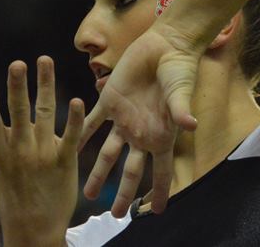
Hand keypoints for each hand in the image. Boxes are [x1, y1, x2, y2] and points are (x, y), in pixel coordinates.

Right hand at [0, 56, 82, 246]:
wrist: (35, 230)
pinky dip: (72, 118)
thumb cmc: (16, 198)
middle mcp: (21, 150)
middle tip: (18, 63)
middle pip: (19, 112)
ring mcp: (43, 154)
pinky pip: (70, 136)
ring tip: (43, 61)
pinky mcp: (65, 160)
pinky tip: (76, 100)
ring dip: (44, 86)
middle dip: (18, 86)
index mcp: (2, 153)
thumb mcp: (1, 171)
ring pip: (43, 113)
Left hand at [79, 25, 201, 215]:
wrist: (165, 45)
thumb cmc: (179, 69)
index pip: (161, 171)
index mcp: (161, 134)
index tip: (158, 212)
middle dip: (123, 193)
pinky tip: (68, 149)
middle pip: (130, 170)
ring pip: (108, 152)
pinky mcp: (110, 101)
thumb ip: (181, 110)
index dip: (159, 191)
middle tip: (115, 215)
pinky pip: (92, 123)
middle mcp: (141, 131)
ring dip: (98, 172)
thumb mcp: (181, 92)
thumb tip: (191, 125)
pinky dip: (81, 135)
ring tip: (87, 193)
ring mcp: (124, 118)